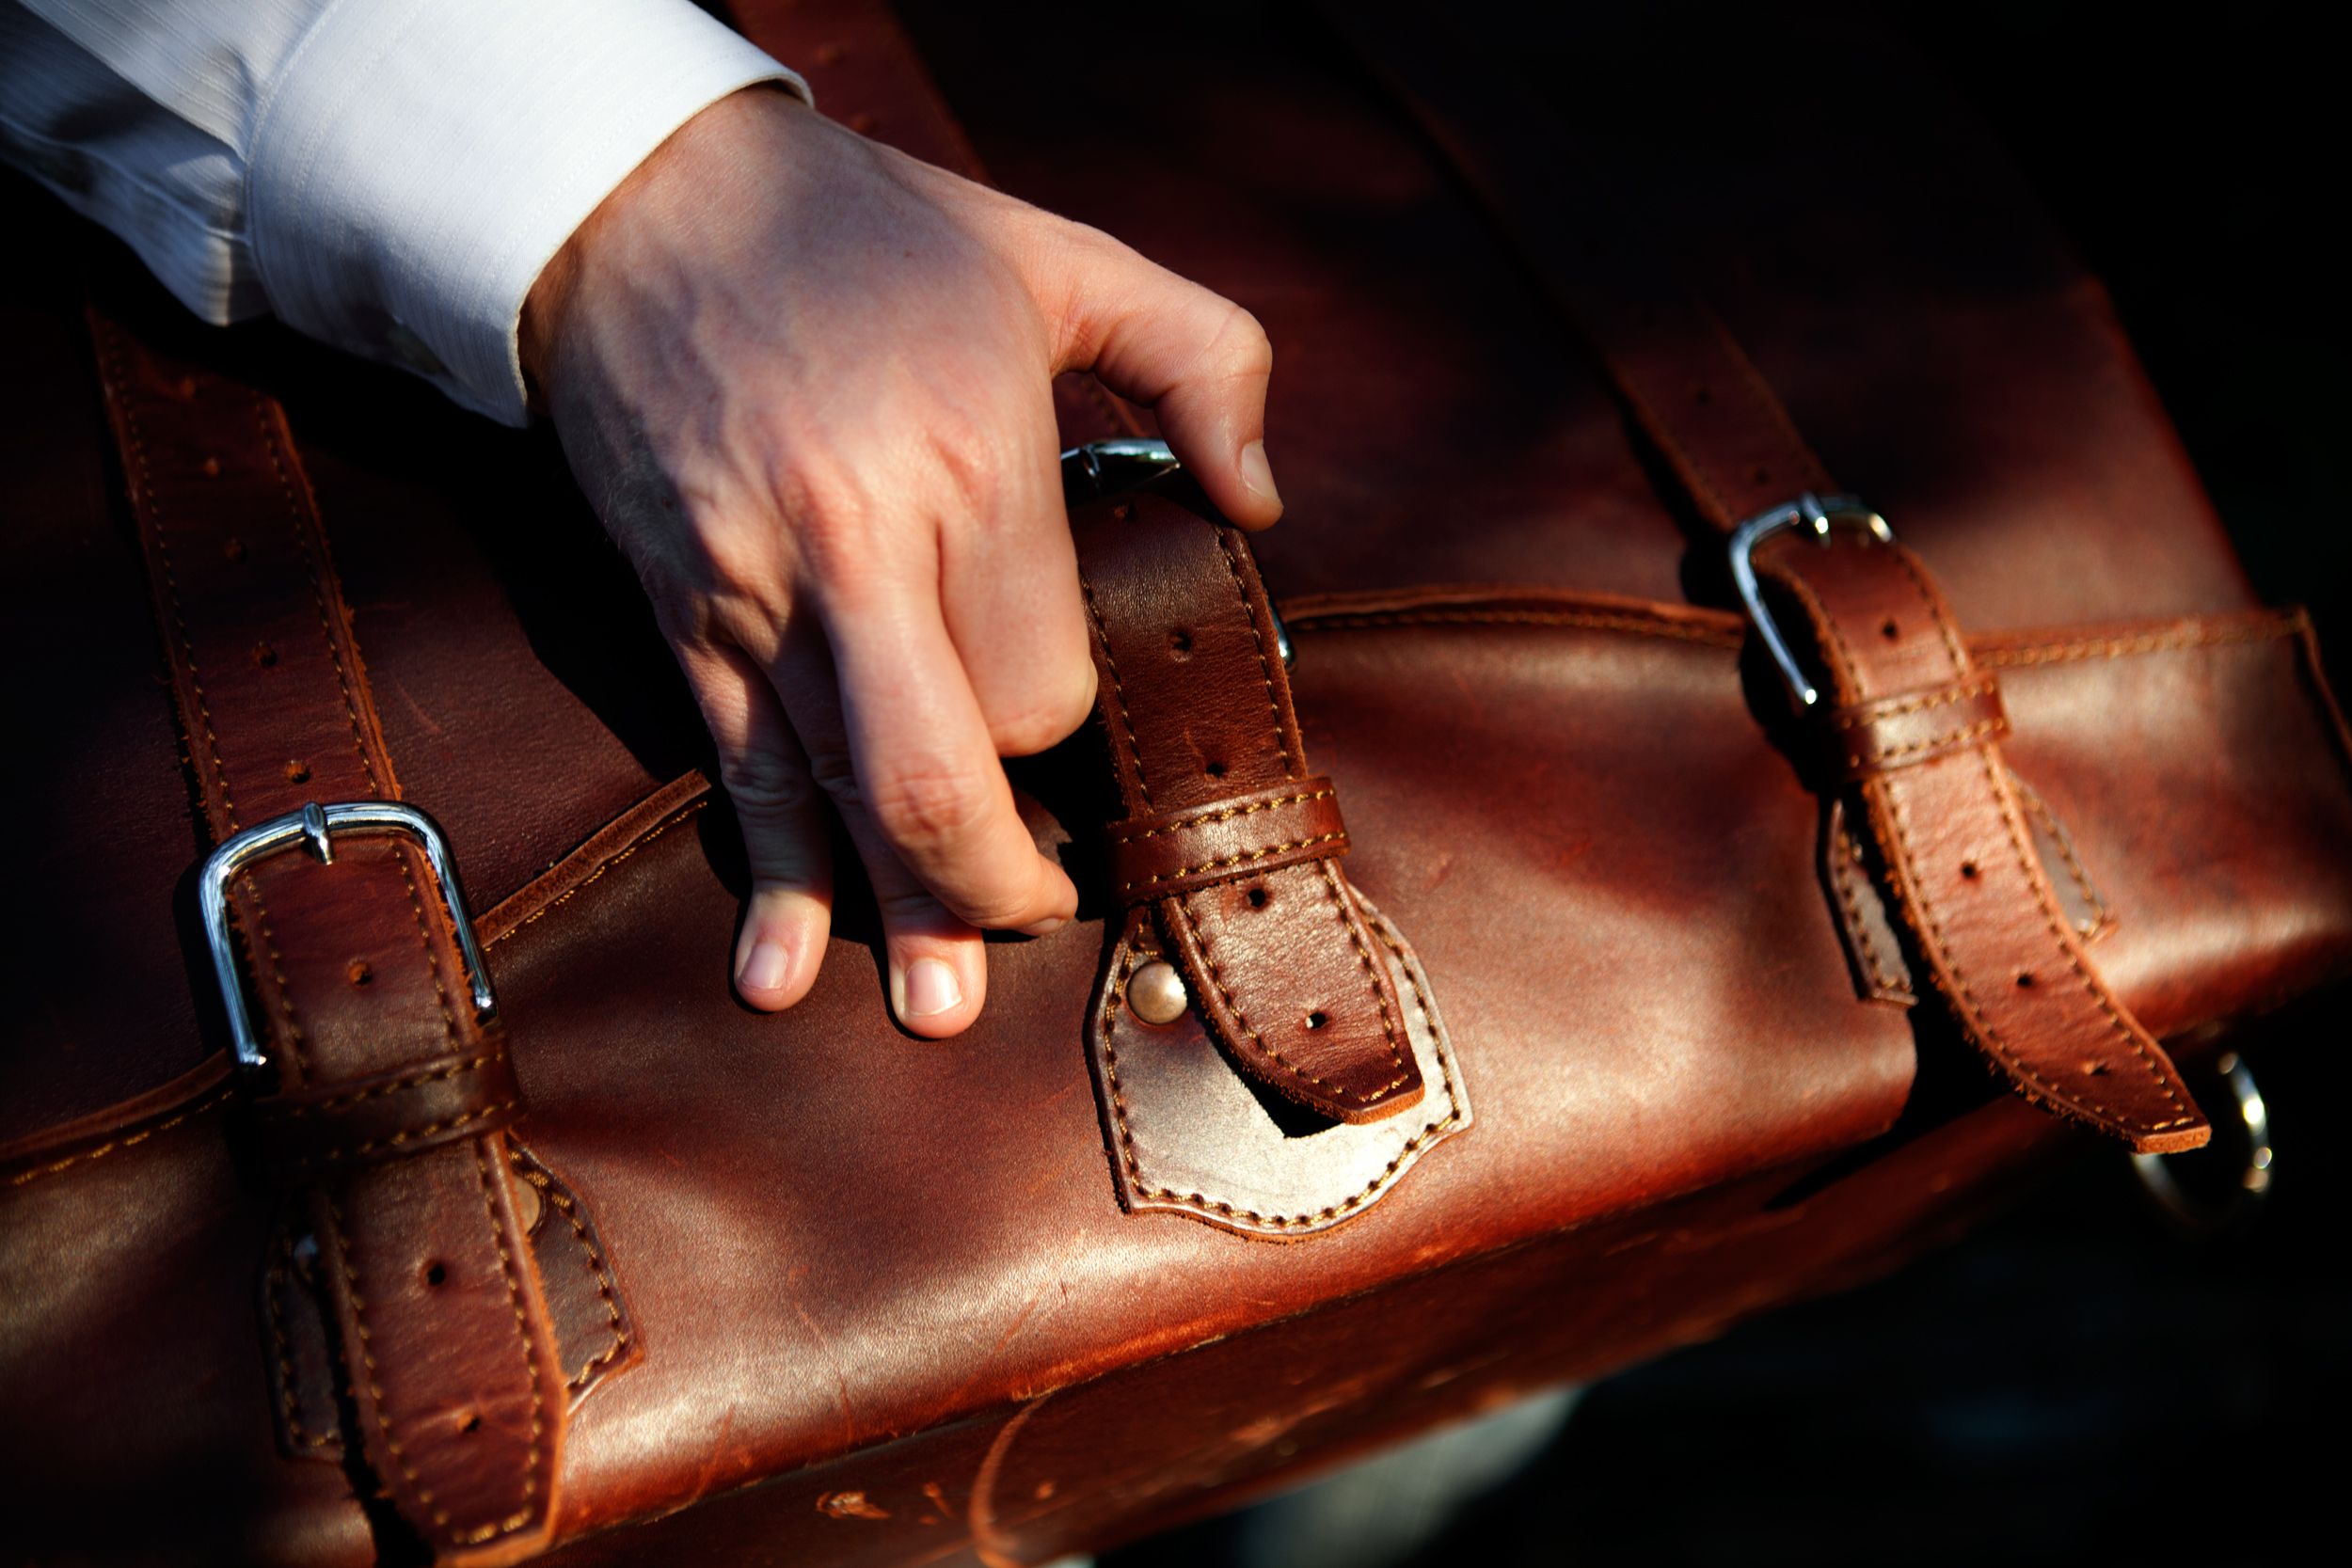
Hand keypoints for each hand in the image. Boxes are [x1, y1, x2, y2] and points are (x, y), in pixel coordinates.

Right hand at [520, 87, 1279, 1036]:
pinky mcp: (683, 619)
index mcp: (962, 458)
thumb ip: (1201, 358)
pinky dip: (766, 879)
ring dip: (892, 913)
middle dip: (996, 875)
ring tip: (938, 1006)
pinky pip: (733, 774)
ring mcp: (756, 595)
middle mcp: (856, 546)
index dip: (1073, 725)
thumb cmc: (865, 232)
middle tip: (1041, 915)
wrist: (635, 202)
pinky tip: (777, 967)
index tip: (1075, 715)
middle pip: (939, 774)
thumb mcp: (1057, 251)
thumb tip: (1257, 498)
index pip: (1043, 676)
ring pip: (836, 799)